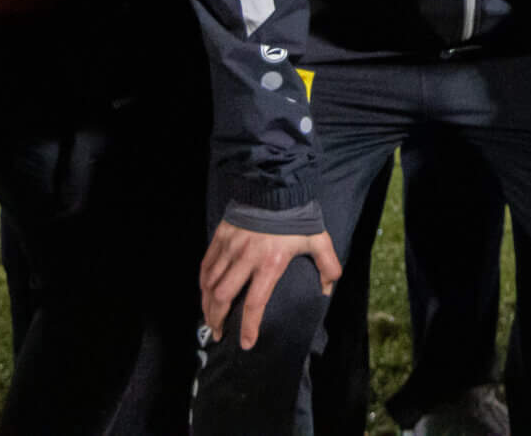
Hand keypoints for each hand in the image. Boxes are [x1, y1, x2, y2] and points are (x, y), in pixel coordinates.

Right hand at [200, 218, 340, 348]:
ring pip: (210, 284)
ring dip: (207, 306)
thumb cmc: (297, 216)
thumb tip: (328, 290)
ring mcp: (230, 248)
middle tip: (219, 335)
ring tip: (210, 320)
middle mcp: (245, 258)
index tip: (246, 344)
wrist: (276, 186)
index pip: (254, 303)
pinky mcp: (220, 237)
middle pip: (223, 297)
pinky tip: (204, 294)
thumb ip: (328, 266)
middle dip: (218, 320)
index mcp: (269, 263)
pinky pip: (206, 266)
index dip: (249, 327)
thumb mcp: (318, 240)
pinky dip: (203, 284)